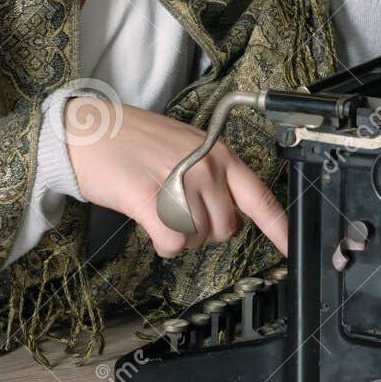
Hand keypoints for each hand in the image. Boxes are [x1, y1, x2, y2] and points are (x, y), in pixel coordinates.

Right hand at [63, 99, 287, 258]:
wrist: (87, 131)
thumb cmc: (132, 140)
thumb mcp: (186, 148)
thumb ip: (213, 176)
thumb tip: (227, 214)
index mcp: (220, 155)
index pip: (260, 198)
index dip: (280, 229)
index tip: (293, 251)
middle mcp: (207, 168)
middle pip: (225, 229)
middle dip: (203, 230)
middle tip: (176, 208)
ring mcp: (181, 182)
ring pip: (198, 239)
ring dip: (178, 234)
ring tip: (157, 206)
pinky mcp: (151, 199)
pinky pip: (174, 243)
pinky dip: (162, 243)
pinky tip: (149, 222)